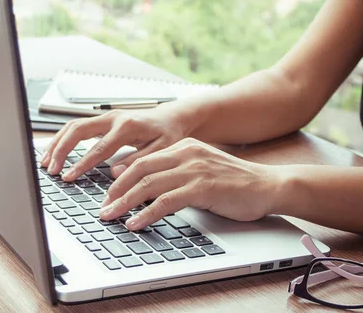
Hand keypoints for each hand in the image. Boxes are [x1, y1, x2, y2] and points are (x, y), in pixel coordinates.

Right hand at [40, 105, 188, 180]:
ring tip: (45, 161)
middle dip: (61, 150)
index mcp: (127, 126)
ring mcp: (105, 117)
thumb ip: (138, 161)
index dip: (81, 164)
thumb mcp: (162, 150)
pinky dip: (62, 138)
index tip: (68, 177)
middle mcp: (113, 118)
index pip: (98, 148)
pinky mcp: (101, 120)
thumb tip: (115, 172)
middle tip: (51, 169)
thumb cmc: (168, 135)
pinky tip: (54, 151)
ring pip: (73, 126)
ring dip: (57, 143)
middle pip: (78, 130)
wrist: (170, 118)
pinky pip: (76, 126)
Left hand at [99, 138, 282, 230]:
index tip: (107, 194)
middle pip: (139, 170)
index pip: (142, 160)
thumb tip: (144, 190)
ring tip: (110, 216)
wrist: (269, 185)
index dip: (120, 178)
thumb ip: (174, 175)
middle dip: (116, 190)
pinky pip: (166, 201)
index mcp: (183, 147)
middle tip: (102, 207)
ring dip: (124, 203)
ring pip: (148, 185)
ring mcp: (194, 169)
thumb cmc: (234, 182)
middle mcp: (186, 154)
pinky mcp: (202, 187)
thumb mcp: (199, 171)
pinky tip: (135, 223)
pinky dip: (146, 213)